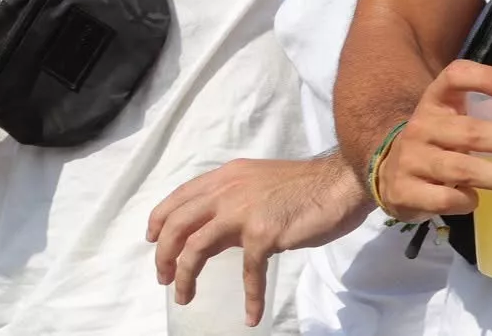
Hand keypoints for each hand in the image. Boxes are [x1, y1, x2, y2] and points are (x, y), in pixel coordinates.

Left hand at [148, 154, 367, 325]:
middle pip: (178, 224)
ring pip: (196, 247)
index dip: (160, 219)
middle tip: (163, 277)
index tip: (152, 240)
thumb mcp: (259, 184)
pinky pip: (248, 273)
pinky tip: (253, 315)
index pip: (181, 196)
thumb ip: (236, 201)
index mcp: (227, 176)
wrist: (339, 182)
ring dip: (185, 276)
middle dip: (164, 254)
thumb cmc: (305, 185)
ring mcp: (243, 211)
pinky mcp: (263, 234)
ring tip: (184, 296)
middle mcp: (228, 190)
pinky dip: (250, 297)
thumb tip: (220, 232)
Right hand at [371, 60, 491, 222]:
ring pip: (463, 168)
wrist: (388, 172)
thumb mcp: (469, 119)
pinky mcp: (406, 191)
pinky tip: (480, 202)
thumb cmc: (443, 141)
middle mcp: (423, 125)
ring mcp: (412, 159)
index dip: (486, 79)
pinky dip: (466, 201)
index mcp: (438, 100)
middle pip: (471, 131)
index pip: (455, 76)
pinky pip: (444, 197)